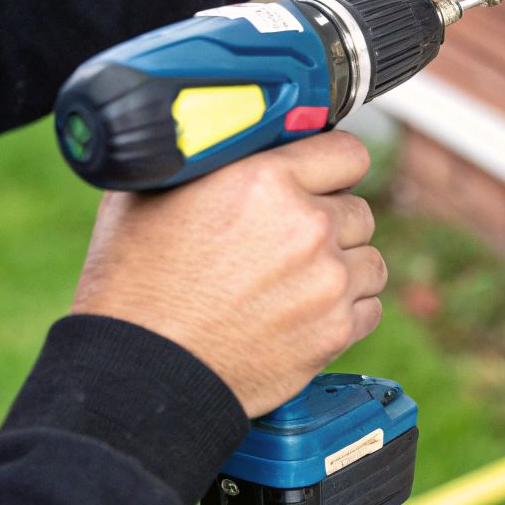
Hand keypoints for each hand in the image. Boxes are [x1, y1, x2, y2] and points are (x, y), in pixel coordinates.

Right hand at [71, 132, 386, 417]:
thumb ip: (209, 157)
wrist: (140, 368)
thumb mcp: (153, 190)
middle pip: (358, 209)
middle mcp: (306, 226)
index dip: (330, 166)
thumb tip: (230, 135)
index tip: (321, 178)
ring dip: (342, 266)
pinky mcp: (334, 331)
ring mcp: (327, 282)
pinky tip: (306, 312)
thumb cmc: (135, 283)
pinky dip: (346, 310)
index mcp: (267, 180)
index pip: (347, 153)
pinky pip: (369, 307)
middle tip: (291, 241)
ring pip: (368, 260)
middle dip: (331, 221)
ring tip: (298, 281)